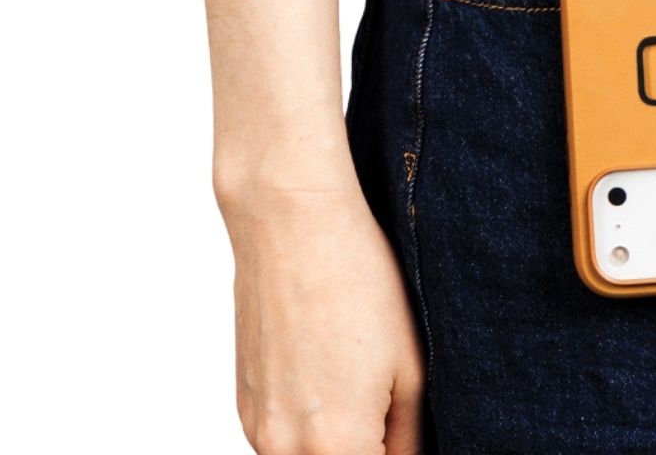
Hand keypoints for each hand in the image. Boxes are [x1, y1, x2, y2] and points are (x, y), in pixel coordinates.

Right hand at [221, 180, 422, 454]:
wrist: (291, 222)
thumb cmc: (358, 280)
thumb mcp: (410, 364)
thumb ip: (411, 436)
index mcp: (337, 444)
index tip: (404, 436)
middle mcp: (286, 448)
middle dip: (366, 452)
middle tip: (389, 418)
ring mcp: (258, 429)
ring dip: (335, 447)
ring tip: (361, 390)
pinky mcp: (244, 406)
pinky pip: (279, 444)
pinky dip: (307, 433)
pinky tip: (330, 380)